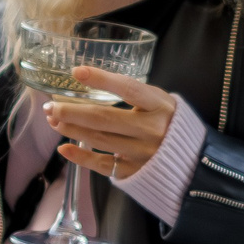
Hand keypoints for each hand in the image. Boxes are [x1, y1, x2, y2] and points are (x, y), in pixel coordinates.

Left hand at [45, 67, 176, 179]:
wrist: (192, 163)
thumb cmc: (169, 125)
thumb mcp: (161, 103)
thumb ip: (135, 95)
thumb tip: (92, 84)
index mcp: (160, 106)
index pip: (128, 88)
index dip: (102, 79)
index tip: (77, 72)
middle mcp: (151, 130)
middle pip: (104, 117)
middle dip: (72, 110)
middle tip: (50, 105)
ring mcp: (142, 153)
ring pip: (98, 139)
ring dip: (71, 129)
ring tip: (54, 120)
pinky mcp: (133, 171)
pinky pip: (101, 163)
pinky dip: (80, 156)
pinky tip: (64, 147)